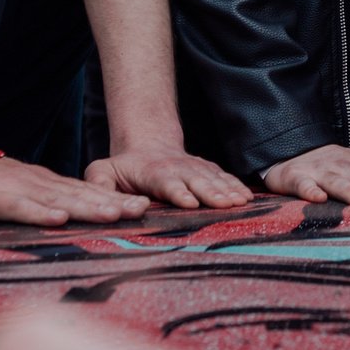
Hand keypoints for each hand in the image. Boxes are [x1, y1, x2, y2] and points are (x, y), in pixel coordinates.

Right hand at [0, 156, 151, 224]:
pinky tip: (58, 220)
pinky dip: (39, 213)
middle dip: (113, 203)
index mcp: (46, 185)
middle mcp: (38, 185)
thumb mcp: (21, 194)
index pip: (86, 193)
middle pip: (81, 195)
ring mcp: (17, 190)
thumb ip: (45, 203)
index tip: (144, 207)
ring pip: (58, 200)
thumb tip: (72, 218)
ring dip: (87, 207)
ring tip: (115, 214)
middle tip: (142, 210)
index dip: (114, 200)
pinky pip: (19, 207)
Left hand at [83, 144, 254, 209]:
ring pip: (213, 178)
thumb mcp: (103, 172)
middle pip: (196, 180)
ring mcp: (195, 168)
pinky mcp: (207, 170)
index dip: (177, 192)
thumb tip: (123, 204)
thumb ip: (100, 185)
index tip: (189, 202)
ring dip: (228, 190)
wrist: (148, 145)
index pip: (166, 182)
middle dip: (211, 192)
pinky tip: (248, 197)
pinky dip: (236, 186)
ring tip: (242, 202)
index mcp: (153, 172)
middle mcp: (178, 168)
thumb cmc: (123, 167)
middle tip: (225, 205)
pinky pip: (224, 177)